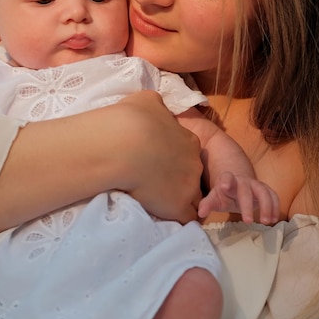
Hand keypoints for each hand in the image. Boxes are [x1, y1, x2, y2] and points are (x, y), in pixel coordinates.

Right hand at [113, 91, 203, 223]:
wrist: (124, 145)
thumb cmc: (133, 120)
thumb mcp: (147, 100)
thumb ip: (156, 105)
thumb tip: (155, 105)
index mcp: (189, 139)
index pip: (188, 152)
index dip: (175, 158)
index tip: (160, 160)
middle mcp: (194, 163)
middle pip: (192, 175)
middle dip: (180, 179)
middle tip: (158, 181)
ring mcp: (189, 185)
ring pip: (194, 198)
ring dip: (181, 200)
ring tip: (163, 202)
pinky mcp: (178, 206)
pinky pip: (187, 218)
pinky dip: (178, 218)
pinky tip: (166, 216)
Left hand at [197, 171, 278, 224]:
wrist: (238, 185)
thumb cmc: (225, 194)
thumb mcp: (215, 198)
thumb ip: (208, 204)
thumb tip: (200, 213)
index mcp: (228, 181)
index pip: (227, 177)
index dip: (226, 180)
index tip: (224, 186)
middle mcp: (243, 182)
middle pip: (246, 190)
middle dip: (247, 204)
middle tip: (248, 221)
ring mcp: (256, 185)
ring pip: (264, 191)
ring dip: (266, 206)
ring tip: (267, 222)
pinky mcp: (266, 190)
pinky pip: (273, 195)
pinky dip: (275, 206)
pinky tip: (275, 219)